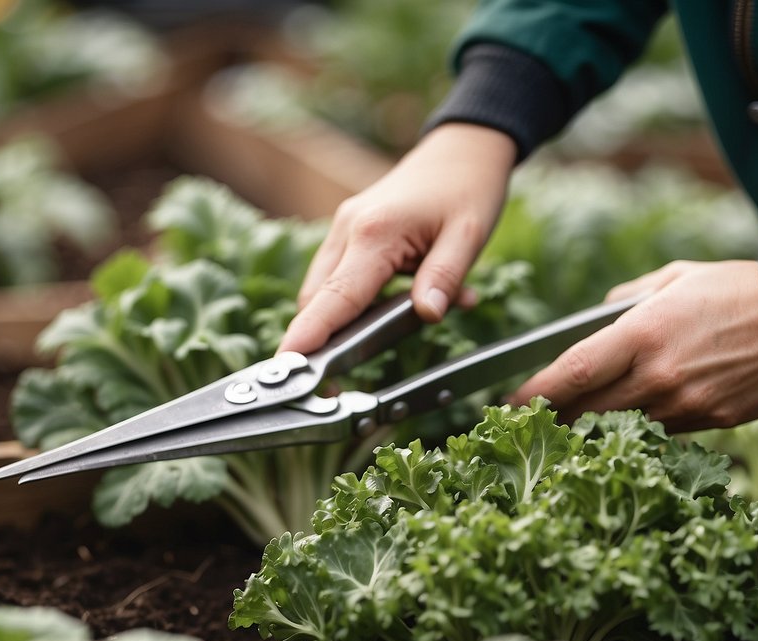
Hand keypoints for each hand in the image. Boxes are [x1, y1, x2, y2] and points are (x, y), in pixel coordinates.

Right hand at [278, 123, 515, 354]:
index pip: (335, 296)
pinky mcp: (348, 232)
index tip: (288, 364)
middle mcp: (348, 230)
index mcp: (376, 233)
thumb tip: (428, 316)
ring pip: (323, 290)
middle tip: (341, 375)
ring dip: (344, 319)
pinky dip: (357, 300)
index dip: (310, 335)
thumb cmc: (468, 187)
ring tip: (395, 325)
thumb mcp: (469, 235)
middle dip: (323, 338)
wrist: (461, 149)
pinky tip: (400, 300)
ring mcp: (343, 229)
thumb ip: (445, 278)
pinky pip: (339, 276)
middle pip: (318, 300)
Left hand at [509, 260, 757, 431]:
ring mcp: (686, 404)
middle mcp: (659, 375)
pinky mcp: (711, 422)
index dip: (536, 394)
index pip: (574, 373)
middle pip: (589, 411)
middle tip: (535, 423)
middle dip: (558, 420)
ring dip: (598, 429)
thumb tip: (598, 317)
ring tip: (579, 424)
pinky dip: (643, 427)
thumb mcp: (674, 278)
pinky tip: (637, 418)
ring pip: (624, 428)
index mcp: (643, 334)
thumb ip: (627, 300)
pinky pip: (663, 432)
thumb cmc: (736, 289)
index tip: (509, 405)